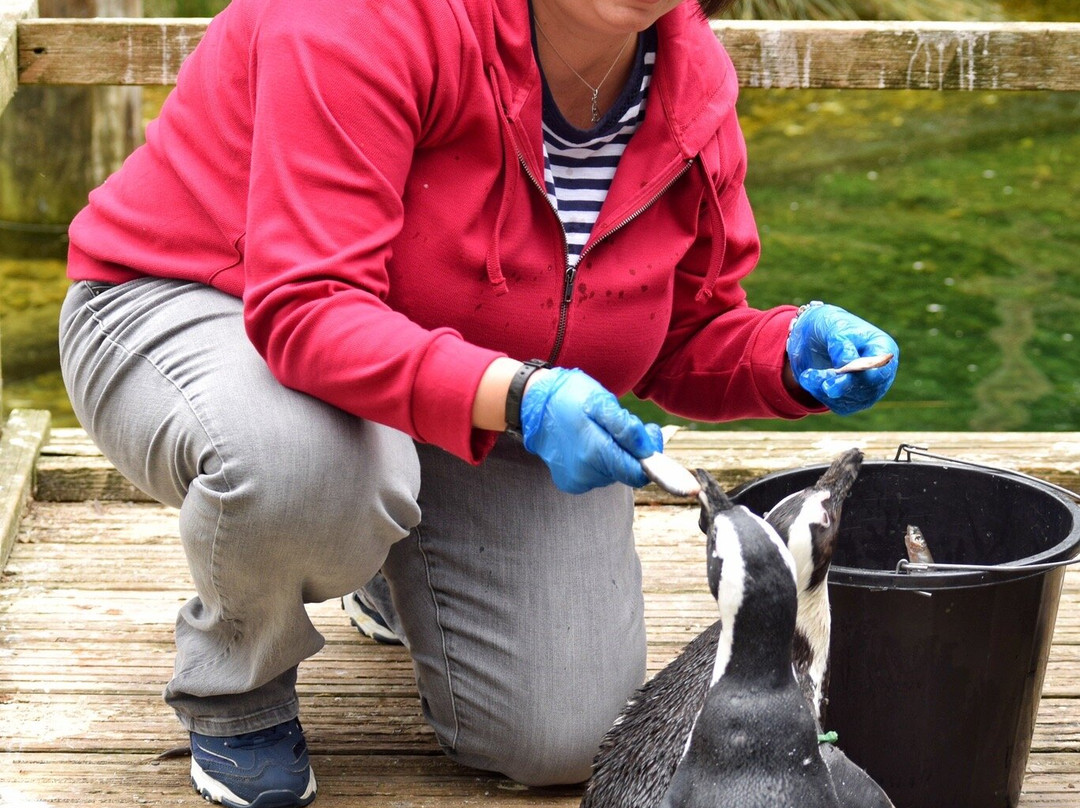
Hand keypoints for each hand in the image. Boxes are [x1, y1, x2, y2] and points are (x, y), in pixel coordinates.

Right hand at [520, 368, 663, 493]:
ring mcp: (576, 481)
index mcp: (595, 454)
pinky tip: (587, 442)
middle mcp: (586, 475)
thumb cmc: (569, 397)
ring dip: (615, 454)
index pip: (638, 474)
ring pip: (613, 473)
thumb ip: (627, 428)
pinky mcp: (570, 483)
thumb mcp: (601, 402)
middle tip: (619, 423)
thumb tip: (648, 452)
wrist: (532, 404)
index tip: (649, 433)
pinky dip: (600, 460)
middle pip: (627, 472)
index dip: (650, 457)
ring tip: (599, 431)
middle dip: (630, 450)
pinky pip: (597, 475)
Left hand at [787, 302, 898, 415]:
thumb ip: (841, 343)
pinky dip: (822, 395)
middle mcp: (879, 372)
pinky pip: (840, 406)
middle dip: (842, 385)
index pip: (882, 368)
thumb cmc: (829, 326)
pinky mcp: (851, 399)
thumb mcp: (833, 326)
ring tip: (808, 375)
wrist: (813, 336)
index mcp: (882, 348)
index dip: (866, 375)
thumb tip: (847, 362)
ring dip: (826, 390)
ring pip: (851, 399)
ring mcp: (867, 388)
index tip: (842, 374)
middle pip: (868, 388)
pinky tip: (811, 381)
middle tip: (820, 381)